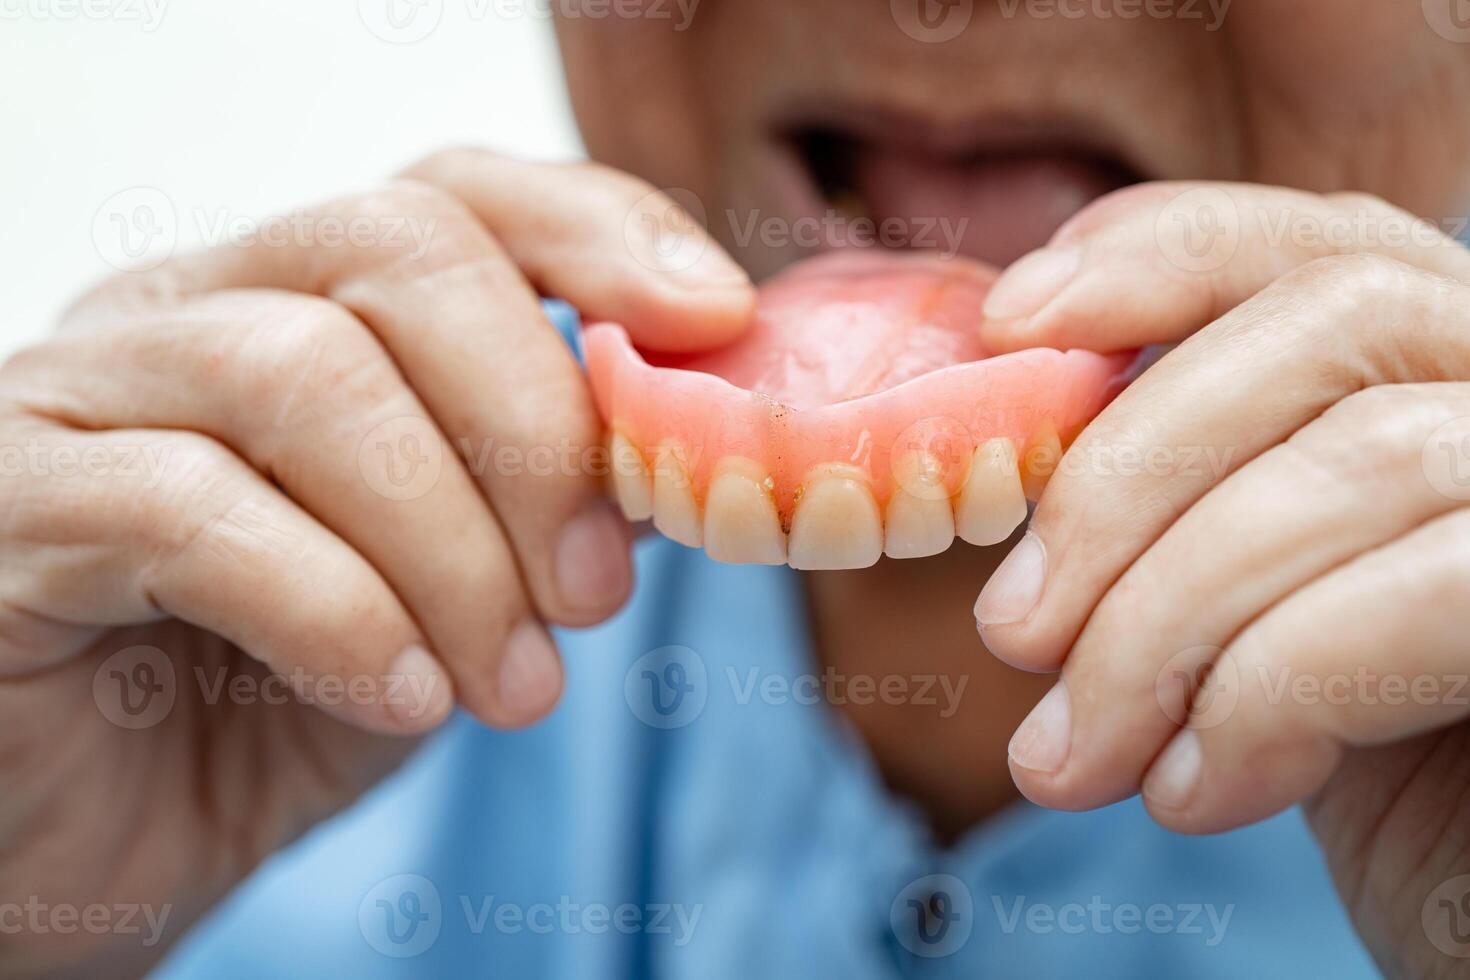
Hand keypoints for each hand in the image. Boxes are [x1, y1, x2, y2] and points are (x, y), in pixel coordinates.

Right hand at [0, 149, 752, 977]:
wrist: (92, 842)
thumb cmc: (277, 702)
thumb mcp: (449, 593)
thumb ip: (544, 506)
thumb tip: (683, 455)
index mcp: (302, 305)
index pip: (458, 195)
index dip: (599, 232)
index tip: (715, 321)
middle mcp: (188, 310)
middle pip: (397, 250)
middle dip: (535, 427)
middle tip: (597, 594)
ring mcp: (83, 393)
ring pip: (306, 373)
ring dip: (453, 547)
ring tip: (513, 686)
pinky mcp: (8, 505)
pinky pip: (188, 510)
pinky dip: (338, 610)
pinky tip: (403, 697)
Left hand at [974, 182, 1469, 977]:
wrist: (1468, 907)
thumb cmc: (1344, 759)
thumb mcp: (1237, 599)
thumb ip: (1174, 499)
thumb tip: (1005, 446)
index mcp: (1448, 373)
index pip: (1323, 239)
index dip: (1162, 254)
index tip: (1008, 322)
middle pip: (1333, 323)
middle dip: (1128, 478)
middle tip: (1013, 630)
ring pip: (1364, 464)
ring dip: (1164, 625)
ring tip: (1073, 754)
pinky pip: (1434, 598)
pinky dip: (1271, 694)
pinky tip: (1195, 788)